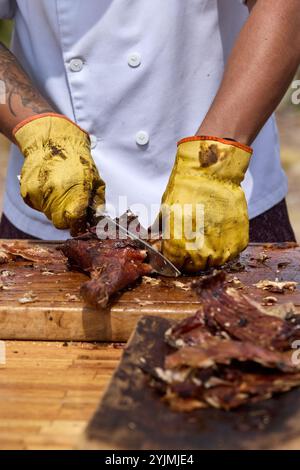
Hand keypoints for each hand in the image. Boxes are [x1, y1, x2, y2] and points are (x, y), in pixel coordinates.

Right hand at [14, 114, 104, 235]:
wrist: (52, 142)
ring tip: (60, 191)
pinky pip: (37, 206)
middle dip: (66, 219)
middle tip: (70, 208)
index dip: (78, 226)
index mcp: (75, 193)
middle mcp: (55, 195)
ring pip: (48, 214)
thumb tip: (96, 221)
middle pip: (59, 223)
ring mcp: (39, 194)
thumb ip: (96, 203)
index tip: (79, 225)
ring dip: (55, 208)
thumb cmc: (77, 160)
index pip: (74, 222)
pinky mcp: (27, 192)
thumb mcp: (96, 180)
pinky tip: (49, 187)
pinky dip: (44, 202)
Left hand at [160, 137, 251, 271]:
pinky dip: (225, 247)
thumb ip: (161, 229)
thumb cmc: (186, 189)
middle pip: (195, 267)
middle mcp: (202, 251)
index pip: (175, 265)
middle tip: (192, 243)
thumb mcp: (166, 209)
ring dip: (209, 254)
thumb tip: (153, 238)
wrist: (212, 173)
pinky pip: (230, 253)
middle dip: (190, 258)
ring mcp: (223, 248)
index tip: (175, 253)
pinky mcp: (239, 241)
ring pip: (214, 262)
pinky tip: (219, 233)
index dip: (173, 259)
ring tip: (206, 237)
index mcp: (180, 246)